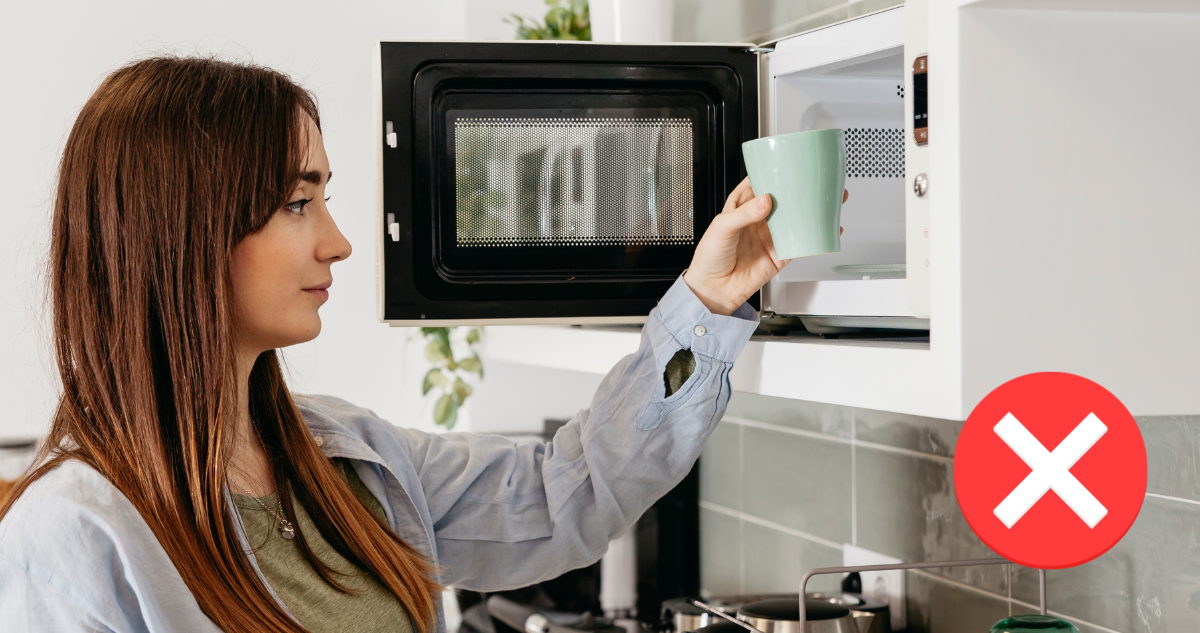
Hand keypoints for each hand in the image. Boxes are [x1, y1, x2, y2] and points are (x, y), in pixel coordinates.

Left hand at [683, 178, 845, 315]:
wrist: (713, 290)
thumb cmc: (709, 258)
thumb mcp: (721, 228)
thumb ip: (743, 214)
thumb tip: (764, 201)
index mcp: (740, 209)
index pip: (758, 185)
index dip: (771, 174)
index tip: (786, 165)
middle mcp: (757, 221)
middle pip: (782, 201)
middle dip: (798, 190)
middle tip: (814, 179)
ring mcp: (769, 238)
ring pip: (794, 220)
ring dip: (810, 210)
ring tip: (826, 199)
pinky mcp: (778, 255)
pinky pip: (799, 244)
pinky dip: (813, 237)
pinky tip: (824, 228)